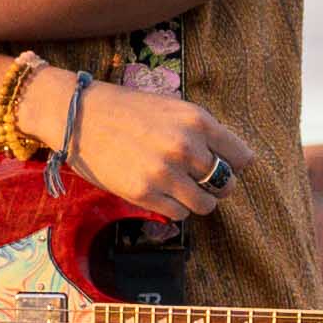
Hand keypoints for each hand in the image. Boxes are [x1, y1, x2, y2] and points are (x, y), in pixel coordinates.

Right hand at [63, 78, 256, 225]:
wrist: (80, 116)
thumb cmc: (128, 110)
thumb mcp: (173, 108)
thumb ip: (201, 131)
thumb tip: (230, 161)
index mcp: (197, 121)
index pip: (242, 157)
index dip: (235, 164)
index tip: (224, 166)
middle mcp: (185, 147)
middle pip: (227, 183)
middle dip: (218, 185)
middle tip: (202, 181)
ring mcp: (164, 173)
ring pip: (205, 204)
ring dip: (198, 201)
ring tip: (183, 190)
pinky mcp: (144, 194)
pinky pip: (178, 214)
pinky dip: (175, 208)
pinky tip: (163, 193)